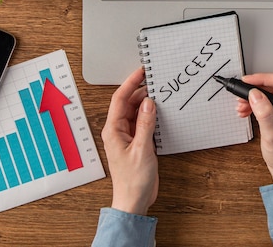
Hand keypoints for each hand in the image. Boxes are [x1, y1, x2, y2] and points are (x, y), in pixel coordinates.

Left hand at [102, 67, 158, 214]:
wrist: (133, 200)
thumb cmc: (132, 180)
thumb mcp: (142, 149)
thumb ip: (145, 124)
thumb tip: (148, 103)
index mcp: (113, 130)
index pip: (120, 99)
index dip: (130, 83)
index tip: (141, 71)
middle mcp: (118, 130)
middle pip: (128, 103)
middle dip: (140, 91)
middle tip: (155, 80)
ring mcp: (127, 136)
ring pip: (136, 112)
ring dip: (146, 103)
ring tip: (159, 93)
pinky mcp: (136, 142)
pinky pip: (142, 122)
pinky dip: (150, 115)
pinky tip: (159, 112)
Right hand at [236, 73, 272, 183]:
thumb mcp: (272, 135)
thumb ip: (264, 114)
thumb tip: (255, 94)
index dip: (262, 79)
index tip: (247, 82)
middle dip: (256, 90)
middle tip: (241, 96)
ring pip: (271, 92)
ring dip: (254, 97)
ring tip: (242, 106)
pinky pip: (271, 99)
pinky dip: (257, 103)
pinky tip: (247, 110)